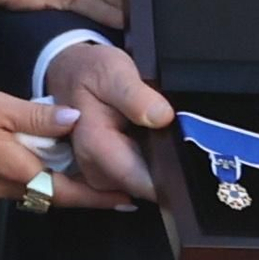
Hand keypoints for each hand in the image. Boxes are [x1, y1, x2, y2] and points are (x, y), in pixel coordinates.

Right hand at [0, 84, 131, 207]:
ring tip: (89, 171)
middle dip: (86, 193)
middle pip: (55, 196)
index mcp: (17, 170)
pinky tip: (48, 162)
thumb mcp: (0, 105)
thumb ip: (39, 116)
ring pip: (38, 192)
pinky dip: (41, 178)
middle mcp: (8, 188)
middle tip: (116, 186)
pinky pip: (20, 186)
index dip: (98, 197)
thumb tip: (76, 121)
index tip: (125, 198)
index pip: (67, 192)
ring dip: (63, 185)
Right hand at [43, 42, 172, 201]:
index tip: (188, 161)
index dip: (170, 178)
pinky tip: (149, 143)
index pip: (139, 182)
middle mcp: (92, 169)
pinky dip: (147, 165)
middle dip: (165, 170)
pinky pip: (135, 180)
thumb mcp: (113, 71)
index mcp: (94, 146)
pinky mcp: (103, 177)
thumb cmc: (91, 72)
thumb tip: (161, 117)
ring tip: (157, 135)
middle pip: (143, 188)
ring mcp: (97, 176)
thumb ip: (135, 95)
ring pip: (140, 185)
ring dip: (156, 166)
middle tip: (174, 138)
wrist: (69, 74)